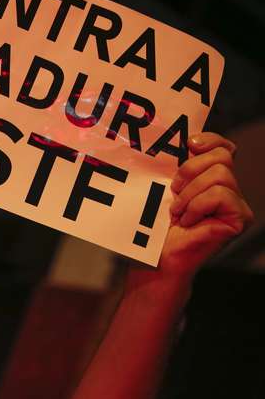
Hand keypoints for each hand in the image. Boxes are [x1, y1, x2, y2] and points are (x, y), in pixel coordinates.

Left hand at [159, 132, 252, 275]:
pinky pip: (220, 195)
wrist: (157, 258)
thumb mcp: (164, 188)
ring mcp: (237, 204)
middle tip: (174, 191)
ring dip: (191, 192)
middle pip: (222, 156)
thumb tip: (185, 141)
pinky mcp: (240, 218)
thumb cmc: (156, 226)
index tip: (189, 144)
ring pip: (220, 175)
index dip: (210, 140)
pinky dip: (197, 206)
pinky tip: (187, 221)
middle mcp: (229, 189)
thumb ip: (177, 166)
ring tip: (178, 210)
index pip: (223, 147)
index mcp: (212, 178)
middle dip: (191, 169)